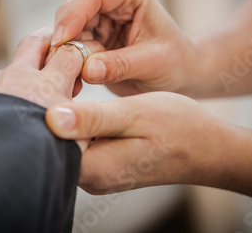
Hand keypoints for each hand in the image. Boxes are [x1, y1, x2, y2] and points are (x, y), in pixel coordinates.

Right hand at [0, 27, 103, 140]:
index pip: (5, 64)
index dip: (17, 69)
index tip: (24, 78)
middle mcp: (16, 78)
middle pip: (38, 46)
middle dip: (48, 47)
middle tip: (58, 54)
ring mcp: (47, 93)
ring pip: (68, 58)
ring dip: (75, 61)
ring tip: (80, 73)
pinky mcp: (72, 112)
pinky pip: (90, 95)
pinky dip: (91, 97)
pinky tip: (94, 108)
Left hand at [45, 92, 230, 193]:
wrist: (206, 148)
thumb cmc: (177, 127)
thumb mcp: (134, 114)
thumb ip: (93, 118)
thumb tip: (50, 118)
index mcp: (94, 168)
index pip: (49, 138)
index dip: (45, 103)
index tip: (53, 73)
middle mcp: (90, 178)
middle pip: (55, 141)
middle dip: (54, 105)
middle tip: (64, 74)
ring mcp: (96, 174)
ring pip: (67, 140)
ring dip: (67, 112)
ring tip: (74, 84)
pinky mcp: (103, 166)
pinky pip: (81, 142)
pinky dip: (80, 121)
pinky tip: (88, 103)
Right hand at [51, 0, 201, 96]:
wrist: (179, 74)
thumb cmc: (175, 63)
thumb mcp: (153, 64)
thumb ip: (121, 65)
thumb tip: (87, 70)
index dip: (73, 16)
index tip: (62, 41)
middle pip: (72, 10)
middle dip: (64, 39)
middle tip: (61, 68)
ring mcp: (98, 17)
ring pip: (65, 29)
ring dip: (63, 54)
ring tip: (71, 80)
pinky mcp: (90, 36)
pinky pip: (68, 46)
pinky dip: (66, 62)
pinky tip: (73, 82)